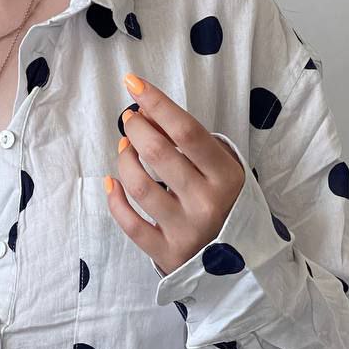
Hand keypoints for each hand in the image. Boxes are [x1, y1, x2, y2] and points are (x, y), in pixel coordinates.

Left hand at [104, 73, 245, 276]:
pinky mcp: (166, 253)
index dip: (157, 103)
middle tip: (130, 120)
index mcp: (226, 177)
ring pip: (138, 185)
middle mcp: (207, 204)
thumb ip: (192, 143)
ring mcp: (185, 230)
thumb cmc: (224, 204)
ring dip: (124, 159)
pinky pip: (129, 223)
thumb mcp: (222, 170)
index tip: (134, 83)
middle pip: (159, 153)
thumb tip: (147, 111)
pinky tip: (111, 182)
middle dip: (136, 128)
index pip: (186, 131)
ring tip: (124, 148)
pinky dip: (115, 199)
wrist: (236, 264)